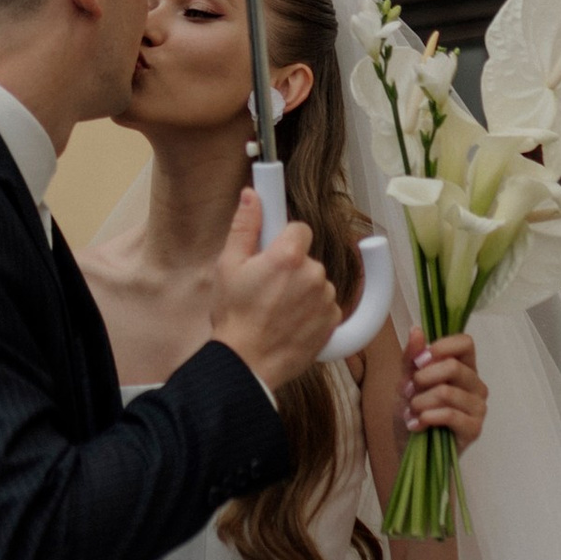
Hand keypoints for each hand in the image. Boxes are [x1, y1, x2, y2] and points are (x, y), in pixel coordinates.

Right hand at [207, 186, 341, 390]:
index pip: (300, 228)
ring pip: (316, 282)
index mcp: (288, 256)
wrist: (247, 364)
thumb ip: (245, 226)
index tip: (274, 248)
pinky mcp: (332, 321)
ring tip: (275, 310)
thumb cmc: (234, 317)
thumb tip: (253, 195)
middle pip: (307, 258)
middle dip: (290, 268)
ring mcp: (326, 299)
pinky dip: (311, 311)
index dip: (284, 238)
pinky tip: (289, 322)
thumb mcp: (228, 266)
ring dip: (301, 290)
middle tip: (265, 287)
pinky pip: (325, 305)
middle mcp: (313, 274)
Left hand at [402, 329, 486, 448]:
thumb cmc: (412, 411)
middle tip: (408, 391)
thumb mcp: (406, 381)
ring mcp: (478, 407)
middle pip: (453, 367)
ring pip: (447, 392)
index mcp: (464, 367)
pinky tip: (417, 424)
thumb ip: (412, 357)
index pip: (465, 343)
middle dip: (422, 379)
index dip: (441, 347)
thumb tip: (416, 329)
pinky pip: (449, 414)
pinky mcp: (474, 429)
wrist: (408, 449)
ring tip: (411, 411)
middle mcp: (476, 385)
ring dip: (420, 402)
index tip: (419, 361)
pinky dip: (427, 417)